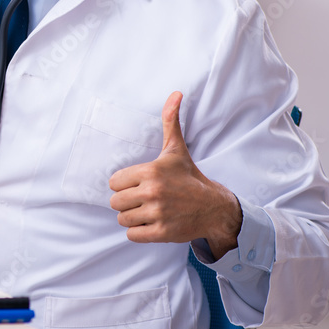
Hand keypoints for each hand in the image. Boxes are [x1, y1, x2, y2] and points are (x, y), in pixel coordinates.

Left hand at [108, 91, 242, 258]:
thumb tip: (175, 93)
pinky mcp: (162, 233)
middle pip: (115, 202)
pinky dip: (139, 232)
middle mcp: (152, 193)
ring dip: (132, 218)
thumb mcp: (176, 149)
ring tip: (148, 211)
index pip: (113, 182)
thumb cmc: (189, 177)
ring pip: (122, 219)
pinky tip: (152, 223)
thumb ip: (170, 121)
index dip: (124, 184)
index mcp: (150, 171)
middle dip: (126, 202)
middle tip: (143, 199)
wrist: (214, 207)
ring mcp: (157, 214)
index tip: (138, 184)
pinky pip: (132, 235)